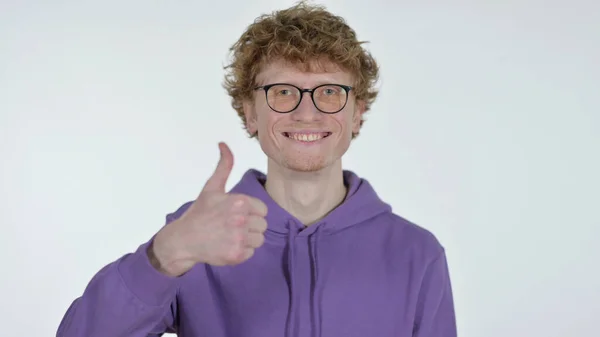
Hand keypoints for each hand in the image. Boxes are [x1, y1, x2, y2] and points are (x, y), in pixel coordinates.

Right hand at [149, 142, 267, 276]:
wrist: (183, 240)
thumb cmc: (200, 213)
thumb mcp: (212, 187)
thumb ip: (224, 166)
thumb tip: (223, 143)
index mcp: (239, 202)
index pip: (263, 210)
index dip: (251, 212)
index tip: (236, 214)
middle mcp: (241, 220)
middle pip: (263, 225)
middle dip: (250, 226)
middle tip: (231, 226)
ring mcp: (239, 239)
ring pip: (260, 239)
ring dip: (248, 239)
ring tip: (230, 236)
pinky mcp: (237, 255)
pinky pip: (252, 252)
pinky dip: (242, 252)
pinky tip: (228, 246)